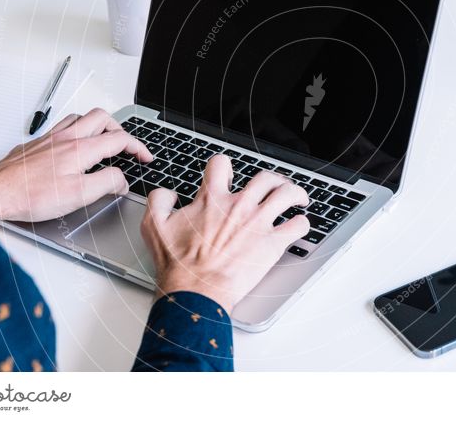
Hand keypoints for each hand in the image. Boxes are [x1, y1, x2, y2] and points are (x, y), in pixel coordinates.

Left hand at [0, 108, 151, 221]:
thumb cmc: (31, 195)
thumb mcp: (79, 195)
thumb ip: (107, 183)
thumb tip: (121, 179)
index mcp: (81, 149)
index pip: (119, 139)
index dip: (138, 147)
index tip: (145, 157)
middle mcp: (66, 138)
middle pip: (102, 118)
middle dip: (120, 129)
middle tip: (126, 145)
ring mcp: (49, 138)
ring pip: (80, 117)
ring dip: (97, 125)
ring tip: (103, 140)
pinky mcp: (36, 145)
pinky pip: (61, 126)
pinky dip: (75, 130)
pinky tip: (72, 145)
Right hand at [140, 154, 309, 313]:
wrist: (195, 291)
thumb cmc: (178, 264)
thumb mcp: (154, 226)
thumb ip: (158, 201)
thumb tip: (168, 193)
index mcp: (212, 199)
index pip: (221, 165)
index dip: (224, 167)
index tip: (228, 174)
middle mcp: (239, 206)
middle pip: (265, 177)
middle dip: (273, 179)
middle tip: (275, 186)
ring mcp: (258, 223)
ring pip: (287, 194)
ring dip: (295, 193)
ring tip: (298, 197)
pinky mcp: (272, 244)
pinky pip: (297, 226)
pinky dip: (301, 224)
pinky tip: (299, 225)